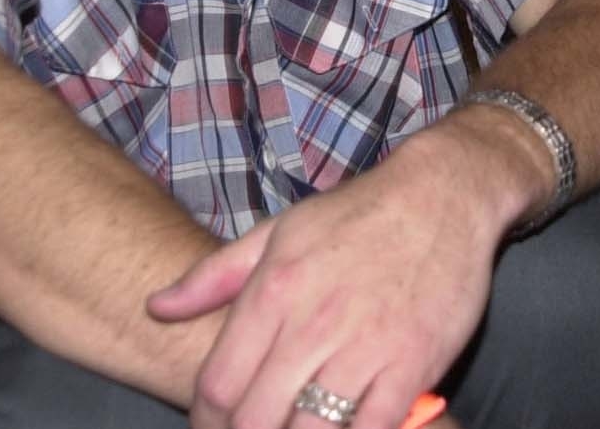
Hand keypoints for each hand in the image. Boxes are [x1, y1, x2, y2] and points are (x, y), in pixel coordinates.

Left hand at [148, 134, 499, 428]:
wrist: (442, 195)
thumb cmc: (357, 214)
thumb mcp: (278, 231)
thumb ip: (214, 276)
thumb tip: (157, 307)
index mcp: (274, 291)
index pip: (218, 384)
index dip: (206, 422)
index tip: (211, 428)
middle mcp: (314, 324)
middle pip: (257, 419)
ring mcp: (366, 347)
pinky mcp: (414, 364)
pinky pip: (373, 428)